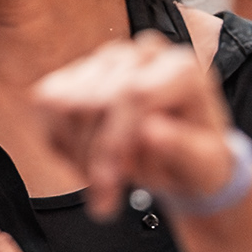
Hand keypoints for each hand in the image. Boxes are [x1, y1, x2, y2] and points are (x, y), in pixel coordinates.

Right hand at [35, 31, 231, 220]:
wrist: (181, 156)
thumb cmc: (196, 158)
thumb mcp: (205, 166)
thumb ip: (183, 149)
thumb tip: (150, 131)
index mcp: (181, 69)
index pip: (133, 94)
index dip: (114, 144)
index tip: (111, 186)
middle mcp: (143, 54)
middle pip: (95, 100)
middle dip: (94, 157)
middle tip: (104, 196)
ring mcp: (108, 59)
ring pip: (65, 101)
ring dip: (76, 153)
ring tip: (100, 180)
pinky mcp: (79, 71)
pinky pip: (46, 102)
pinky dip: (60, 141)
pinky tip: (85, 160)